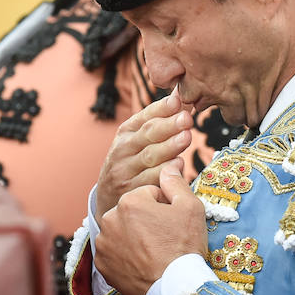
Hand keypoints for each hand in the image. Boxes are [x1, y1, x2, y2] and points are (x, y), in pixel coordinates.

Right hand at [94, 89, 193, 222]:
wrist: (107, 197)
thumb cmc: (130, 162)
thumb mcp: (137, 139)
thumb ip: (158, 120)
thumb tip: (180, 97)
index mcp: (126, 132)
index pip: (144, 117)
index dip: (162, 108)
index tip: (178, 101)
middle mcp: (123, 149)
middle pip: (147, 135)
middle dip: (169, 125)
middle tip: (186, 119)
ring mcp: (125, 171)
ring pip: (149, 157)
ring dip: (169, 147)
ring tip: (186, 137)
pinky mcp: (131, 191)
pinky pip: (150, 181)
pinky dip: (164, 172)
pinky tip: (178, 165)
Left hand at [94, 164, 208, 294]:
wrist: (174, 288)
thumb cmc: (184, 246)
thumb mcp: (190, 207)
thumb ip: (176, 182)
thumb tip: (168, 166)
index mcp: (130, 200)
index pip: (149, 194)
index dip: (165, 207)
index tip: (173, 223)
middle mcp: (110, 219)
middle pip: (133, 212)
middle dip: (146, 220)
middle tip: (164, 239)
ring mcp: (104, 243)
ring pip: (122, 231)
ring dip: (134, 237)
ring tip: (153, 252)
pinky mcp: (102, 264)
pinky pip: (114, 252)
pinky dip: (125, 256)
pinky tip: (142, 263)